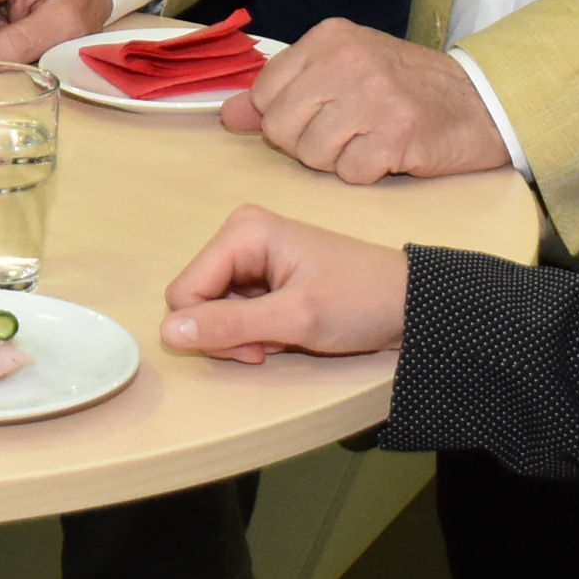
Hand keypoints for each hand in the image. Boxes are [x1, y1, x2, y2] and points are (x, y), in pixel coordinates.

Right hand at [160, 204, 409, 361]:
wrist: (409, 304)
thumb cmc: (359, 301)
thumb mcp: (295, 319)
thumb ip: (229, 326)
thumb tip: (168, 332)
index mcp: (242, 231)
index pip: (184, 290)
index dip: (210, 329)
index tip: (255, 346)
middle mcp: (240, 235)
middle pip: (196, 299)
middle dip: (229, 332)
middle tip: (272, 343)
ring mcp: (251, 255)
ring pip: (214, 310)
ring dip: (245, 335)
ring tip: (286, 335)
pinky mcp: (263, 275)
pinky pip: (235, 310)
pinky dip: (257, 331)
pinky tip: (288, 330)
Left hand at [227, 18, 508, 184]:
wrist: (480, 103)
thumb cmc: (405, 88)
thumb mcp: (343, 71)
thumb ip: (286, 89)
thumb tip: (230, 115)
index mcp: (329, 38)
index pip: (264, 92)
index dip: (284, 117)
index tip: (317, 116)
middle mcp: (347, 60)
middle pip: (281, 127)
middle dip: (307, 143)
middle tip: (346, 133)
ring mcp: (373, 96)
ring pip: (312, 154)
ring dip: (338, 160)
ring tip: (369, 140)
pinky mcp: (396, 135)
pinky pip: (349, 173)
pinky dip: (366, 174)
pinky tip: (388, 153)